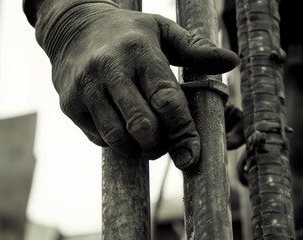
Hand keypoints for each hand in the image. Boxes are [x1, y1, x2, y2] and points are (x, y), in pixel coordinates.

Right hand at [35, 0, 237, 168]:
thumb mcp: (163, 30)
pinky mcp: (69, 105)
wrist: (74, 29)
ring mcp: (86, 88)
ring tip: (147, 139)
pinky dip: (118, 143)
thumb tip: (232, 62)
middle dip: (161, 145)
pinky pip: (100, 139)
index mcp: (139, 51)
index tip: (192, 151)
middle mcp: (109, 69)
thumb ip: (197, 49)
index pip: (166, 98)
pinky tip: (124, 129)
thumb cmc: (128, 33)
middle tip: (167, 143)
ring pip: (118, 138)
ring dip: (139, 149)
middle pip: (142, 125)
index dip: (183, 130)